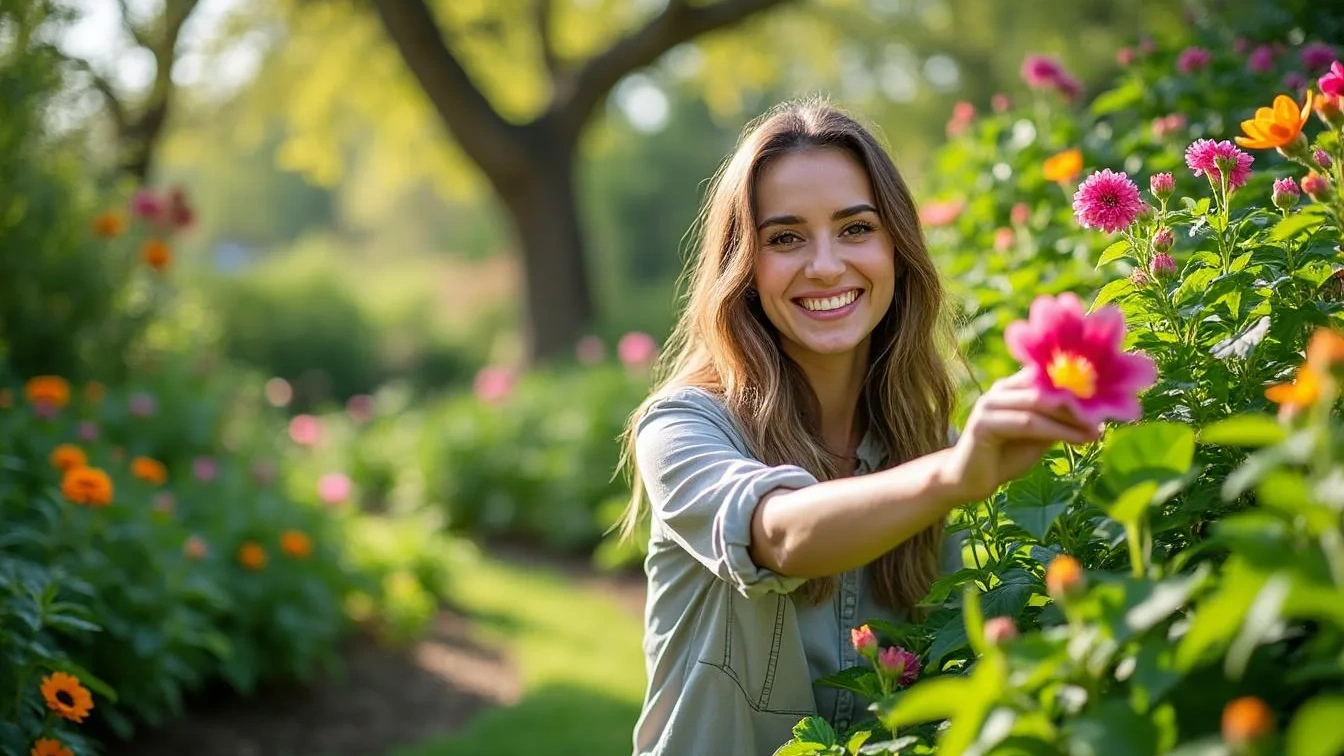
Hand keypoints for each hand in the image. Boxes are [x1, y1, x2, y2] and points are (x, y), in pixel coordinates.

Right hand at [938, 369, 1101, 504]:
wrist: (969, 481)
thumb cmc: (1005, 457)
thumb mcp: (1038, 436)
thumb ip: (1058, 422)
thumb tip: (1095, 416)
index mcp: (1012, 387)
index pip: (1047, 373)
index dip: (1077, 379)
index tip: (1109, 390)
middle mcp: (1000, 390)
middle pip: (1046, 385)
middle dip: (1079, 398)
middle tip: (1108, 411)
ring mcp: (990, 405)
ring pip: (1039, 403)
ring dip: (1072, 417)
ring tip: (1097, 429)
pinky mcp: (984, 424)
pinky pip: (1028, 423)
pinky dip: (1057, 431)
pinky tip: (1079, 439)